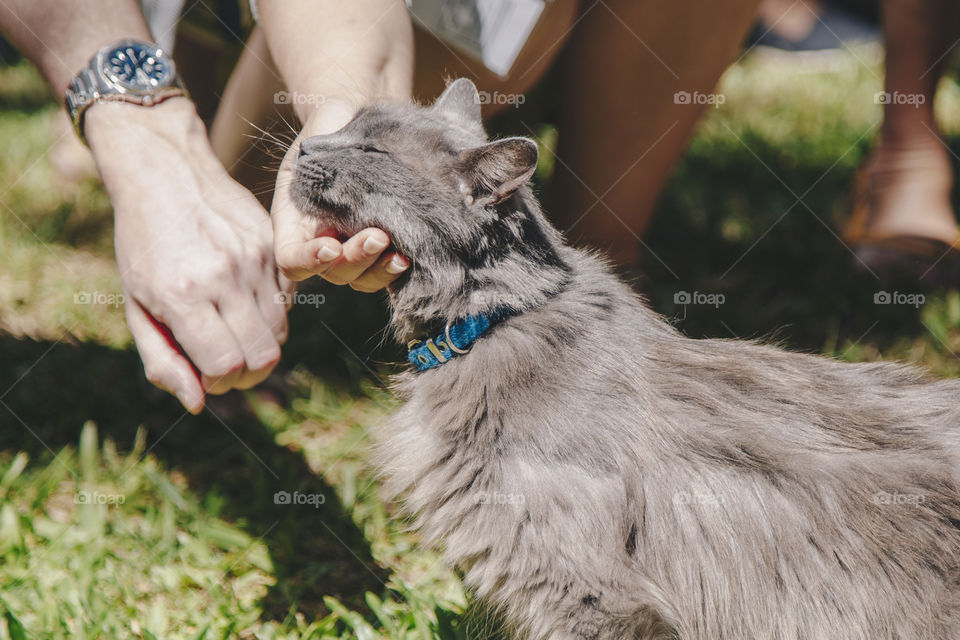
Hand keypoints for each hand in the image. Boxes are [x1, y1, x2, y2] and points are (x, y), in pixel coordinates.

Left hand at [86, 98, 290, 412]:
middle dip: (246, 375)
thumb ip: (163, 359)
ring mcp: (256, 259)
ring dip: (259, 345)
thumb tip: (198, 404)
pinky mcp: (273, 246)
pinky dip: (270, 314)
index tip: (205, 374)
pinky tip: (242, 298)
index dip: (219, 384)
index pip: (226, 368)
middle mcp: (225, 276)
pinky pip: (288, 302)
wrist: (166, 174)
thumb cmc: (143, 245)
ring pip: (281, 333)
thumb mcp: (137, 304)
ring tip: (230, 329)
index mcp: (183, 294)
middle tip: (223, 363)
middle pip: (264, 358)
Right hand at [271, 99, 408, 290]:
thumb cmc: (332, 130)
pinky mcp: (379, 248)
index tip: (331, 244)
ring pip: (359, 280)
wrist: (358, 121)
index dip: (309, 261)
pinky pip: (383, 273)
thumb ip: (320, 165)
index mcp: (295, 224)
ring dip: (378, 271)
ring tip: (399, 255)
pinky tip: (409, 258)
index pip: (292, 260)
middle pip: (332, 273)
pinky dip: (394, 271)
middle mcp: (321, 243)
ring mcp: (350, 248)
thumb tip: (339, 176)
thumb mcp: (317, 143)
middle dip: (355, 259)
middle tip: (378, 235)